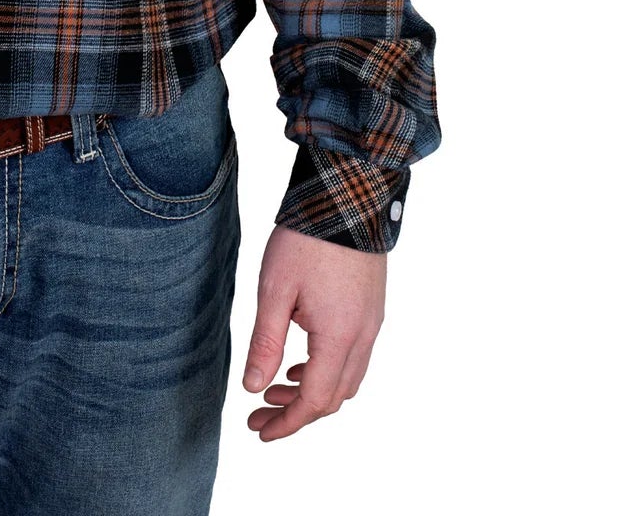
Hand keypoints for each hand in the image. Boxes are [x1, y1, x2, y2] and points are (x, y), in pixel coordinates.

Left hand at [240, 225, 384, 439]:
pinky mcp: (371, 308)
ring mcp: (372, 322)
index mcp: (339, 337)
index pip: (315, 401)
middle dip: (297, 412)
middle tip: (261, 413)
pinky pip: (354, 356)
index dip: (287, 422)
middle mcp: (363, 336)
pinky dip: (328, 369)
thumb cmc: (306, 240)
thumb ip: (266, 342)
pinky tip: (303, 361)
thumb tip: (253, 387)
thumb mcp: (275, 290)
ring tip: (276, 387)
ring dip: (313, 391)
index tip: (260, 430)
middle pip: (334, 397)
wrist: (346, 195)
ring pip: (347, 379)